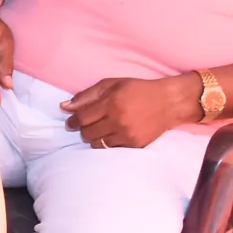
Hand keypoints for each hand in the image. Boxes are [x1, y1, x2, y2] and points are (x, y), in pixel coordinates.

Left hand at [62, 74, 200, 149]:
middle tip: (86, 124)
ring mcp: (127, 135)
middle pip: (87, 133)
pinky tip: (111, 133)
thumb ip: (86, 95)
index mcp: (111, 104)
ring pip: (97, 143)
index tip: (70, 121)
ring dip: (93, 137)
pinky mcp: (135, 144)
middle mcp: (119, 121)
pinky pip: (111, 148)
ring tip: (99, 128)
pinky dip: (107, 142)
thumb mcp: (111, 84)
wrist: (168, 103)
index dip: (73, 120)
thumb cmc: (137, 90)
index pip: (82, 118)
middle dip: (82, 129)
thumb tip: (65, 107)